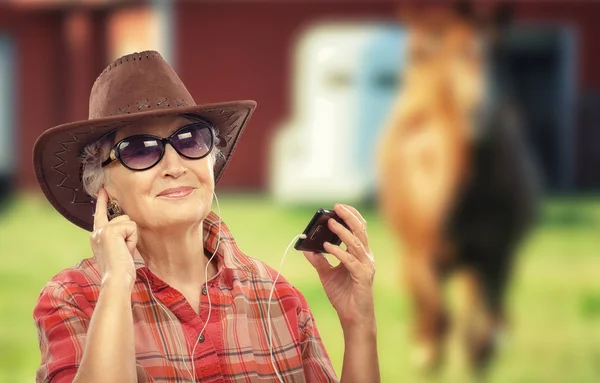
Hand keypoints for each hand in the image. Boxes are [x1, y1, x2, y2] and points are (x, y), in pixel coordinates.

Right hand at [90, 188, 137, 288]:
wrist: (116, 279)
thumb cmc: (121, 270)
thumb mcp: (119, 250)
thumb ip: (119, 237)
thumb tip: (128, 226)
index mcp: (96, 237)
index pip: (100, 215)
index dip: (102, 202)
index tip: (103, 190)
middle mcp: (96, 232)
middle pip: (122, 218)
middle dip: (129, 233)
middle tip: (124, 251)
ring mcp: (102, 230)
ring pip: (129, 222)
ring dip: (132, 237)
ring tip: (124, 252)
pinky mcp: (110, 231)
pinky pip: (132, 227)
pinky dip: (133, 240)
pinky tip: (125, 250)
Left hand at [303, 204, 375, 328]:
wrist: (353, 318)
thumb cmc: (343, 295)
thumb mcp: (326, 274)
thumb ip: (319, 260)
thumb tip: (306, 248)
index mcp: (361, 254)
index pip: (360, 229)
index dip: (351, 216)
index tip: (338, 207)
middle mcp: (366, 257)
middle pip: (360, 231)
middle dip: (348, 217)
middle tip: (336, 208)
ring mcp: (366, 267)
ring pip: (357, 243)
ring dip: (342, 232)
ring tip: (330, 223)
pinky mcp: (363, 277)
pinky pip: (350, 261)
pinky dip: (338, 252)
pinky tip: (327, 247)